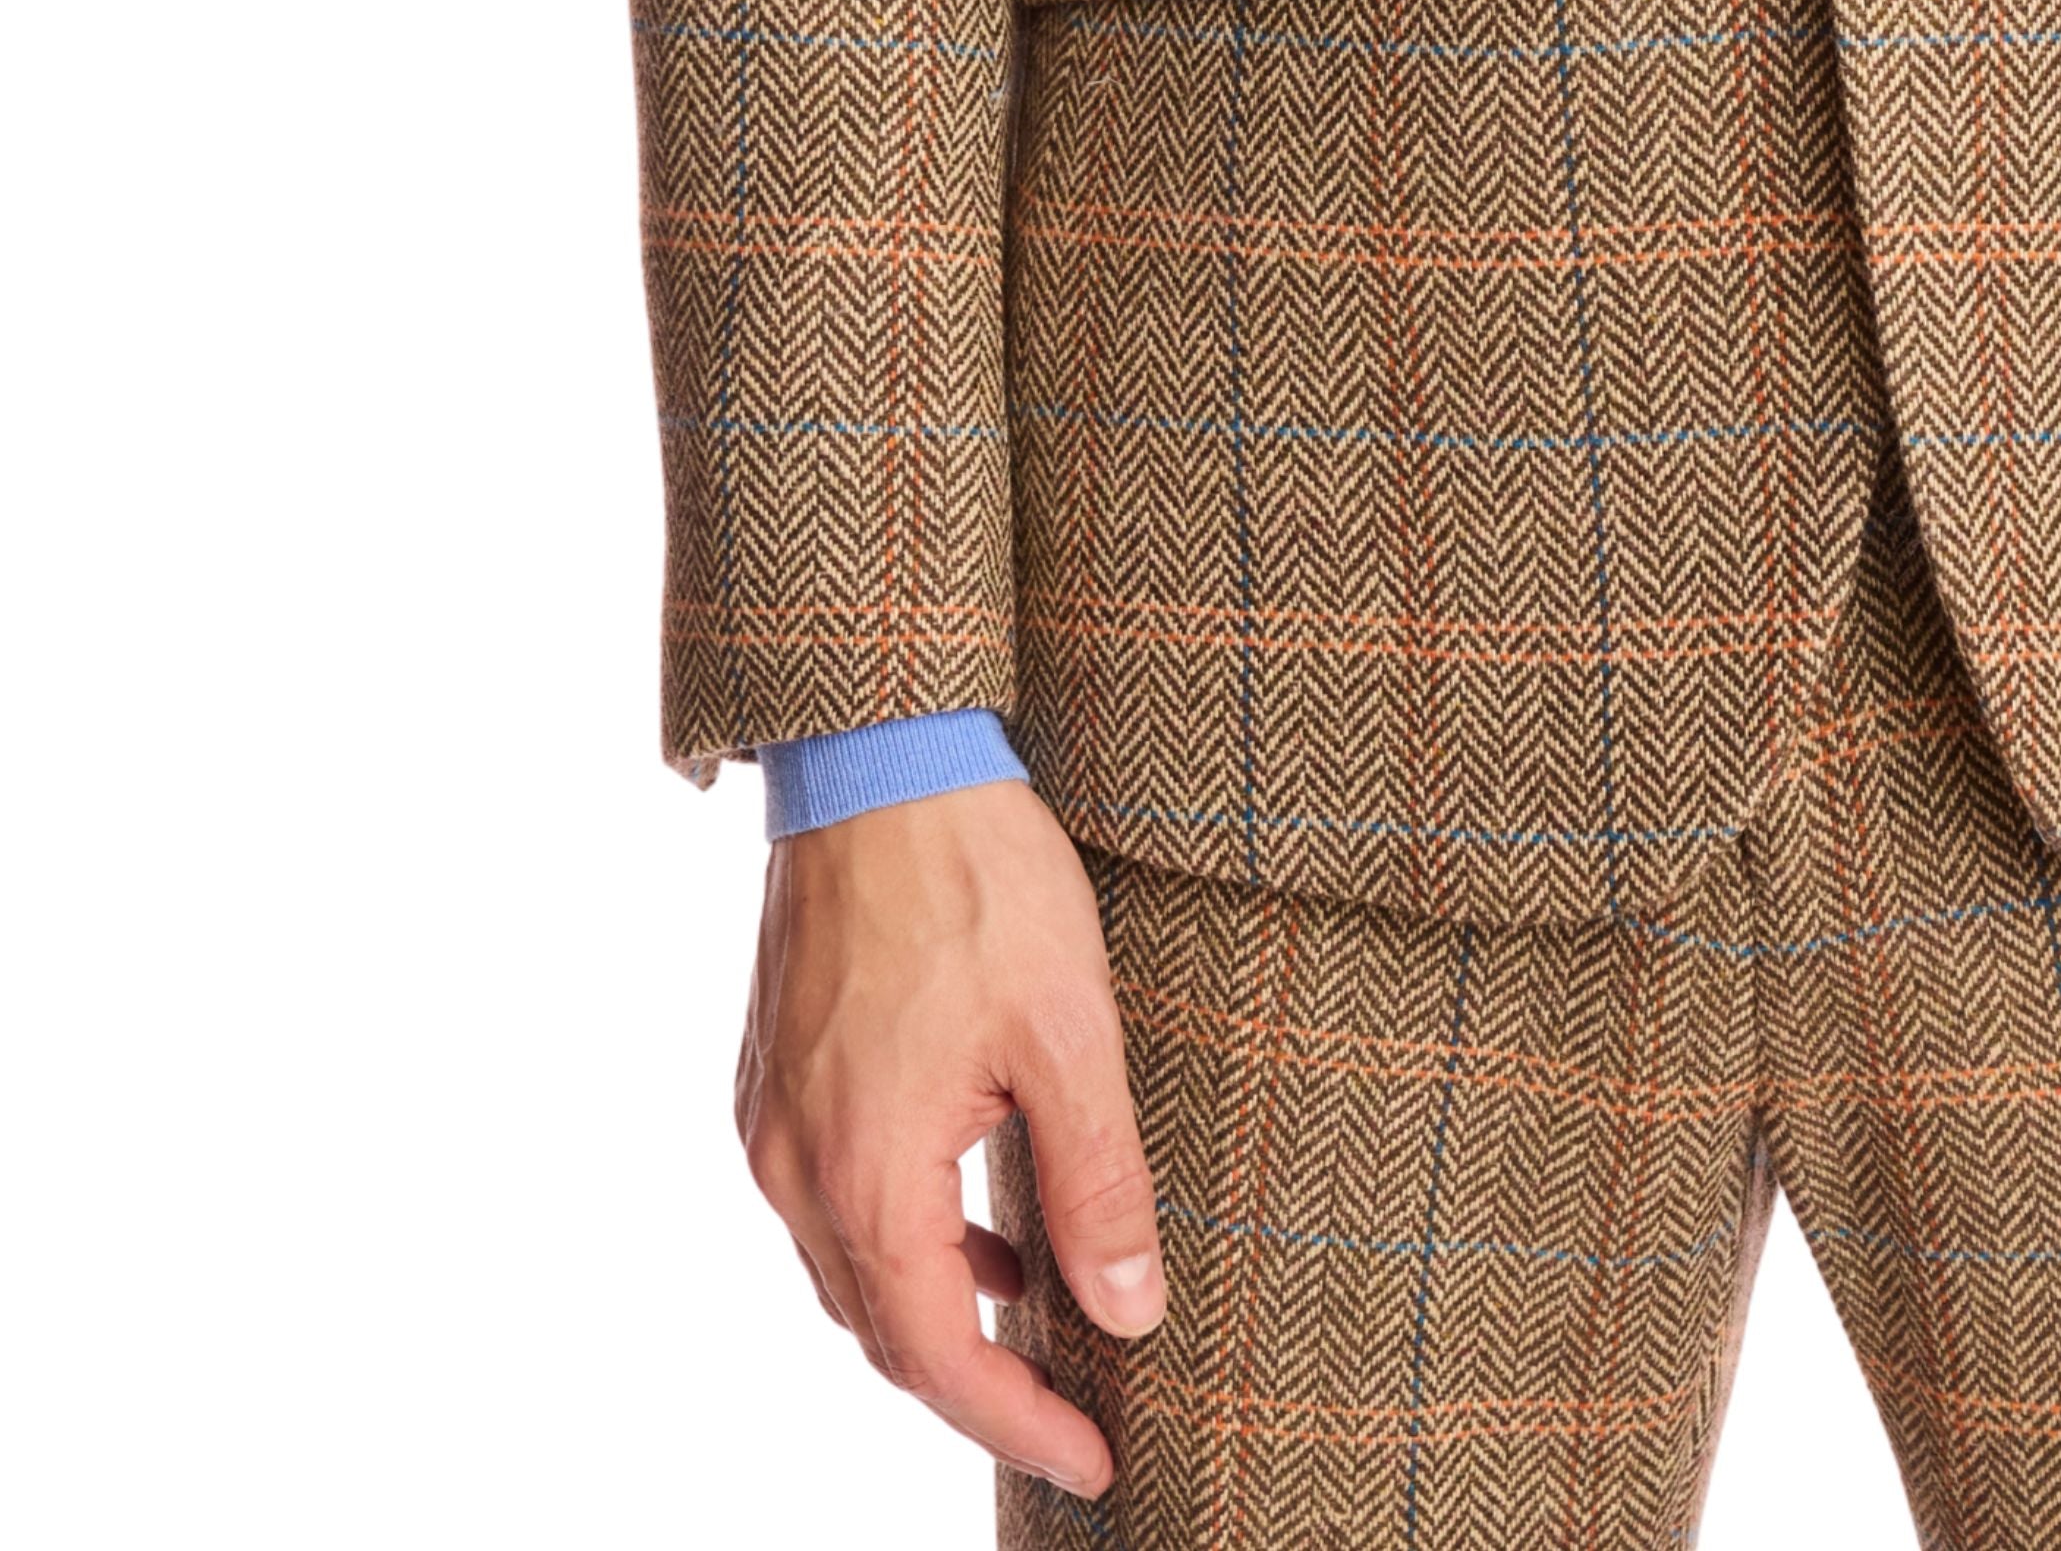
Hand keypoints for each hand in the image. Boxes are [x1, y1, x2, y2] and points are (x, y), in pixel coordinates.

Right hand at [735, 776, 1164, 1498]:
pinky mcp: (772, 1079)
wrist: (879, 756)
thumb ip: (1097, 1184)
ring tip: (1034, 1325)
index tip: (1096, 1462)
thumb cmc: (980, 878)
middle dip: (977, 1389)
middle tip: (1072, 1416)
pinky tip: (976, 1222)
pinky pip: (830, 1205)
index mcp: (869, 1174)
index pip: (940, 1358)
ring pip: (850, 1274)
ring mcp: (772, 1124)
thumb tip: (1129, 1312)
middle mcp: (797, 1168)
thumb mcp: (1071, 1032)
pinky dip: (901, 1241)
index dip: (1018, 1424)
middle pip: (884, 1332)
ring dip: (935, 1313)